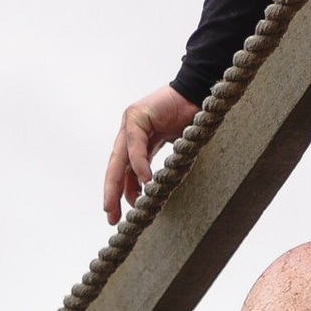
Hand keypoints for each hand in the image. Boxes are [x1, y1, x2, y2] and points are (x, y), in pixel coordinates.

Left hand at [104, 84, 195, 223]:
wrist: (199, 94)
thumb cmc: (189, 122)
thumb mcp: (167, 154)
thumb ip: (153, 169)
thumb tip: (143, 193)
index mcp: (135, 143)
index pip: (121, 172)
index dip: (117, 194)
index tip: (115, 216)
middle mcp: (129, 133)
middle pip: (115, 168)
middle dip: (112, 194)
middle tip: (111, 217)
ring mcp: (131, 122)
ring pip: (120, 158)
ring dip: (120, 183)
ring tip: (128, 205)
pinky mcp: (137, 114)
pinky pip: (135, 143)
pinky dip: (139, 162)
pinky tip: (145, 180)